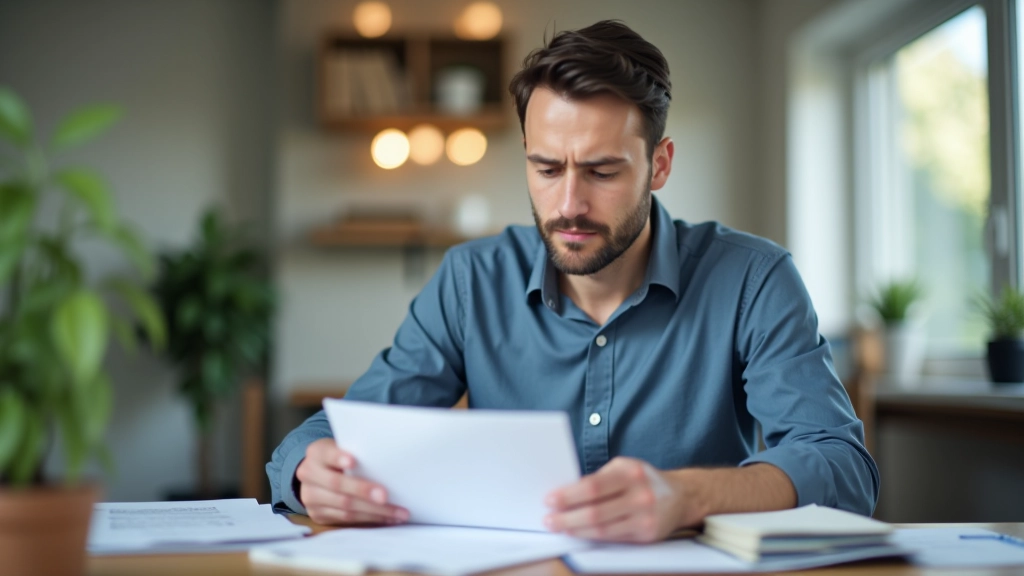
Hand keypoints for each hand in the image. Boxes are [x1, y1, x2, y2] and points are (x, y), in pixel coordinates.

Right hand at [295, 438, 409, 525]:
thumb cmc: (340, 458)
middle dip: (363, 491)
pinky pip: (346, 518)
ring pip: (344, 506)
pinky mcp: (318, 514)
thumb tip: (388, 464)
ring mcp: (311, 497)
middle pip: (337, 484)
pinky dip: (370, 519)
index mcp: (317, 453)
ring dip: (374, 511)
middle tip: (385, 496)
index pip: (328, 454)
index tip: (353, 461)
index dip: (339, 458)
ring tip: (397, 512)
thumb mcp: (343, 448)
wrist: (316, 475)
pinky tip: (387, 518)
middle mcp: (309, 474)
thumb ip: (357, 453)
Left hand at [543, 457, 689, 542]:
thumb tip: (566, 494)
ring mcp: (645, 517)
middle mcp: (640, 495)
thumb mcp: (623, 467)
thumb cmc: (642, 479)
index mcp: (630, 473)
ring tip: (559, 528)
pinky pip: (614, 539)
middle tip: (549, 520)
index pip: (593, 487)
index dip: (568, 495)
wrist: (680, 496)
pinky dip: (592, 537)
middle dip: (567, 518)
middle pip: (595, 512)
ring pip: (603, 530)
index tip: (549, 499)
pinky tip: (579, 534)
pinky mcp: (647, 535)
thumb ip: (599, 479)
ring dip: (576, 530)